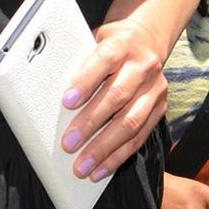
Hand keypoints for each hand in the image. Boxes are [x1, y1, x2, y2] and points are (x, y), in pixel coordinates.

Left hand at [61, 18, 166, 181]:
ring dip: (104, 148)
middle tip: (68, 144)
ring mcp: (154, 88)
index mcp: (121, 44)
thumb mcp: (94, 39)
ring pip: (130, 122)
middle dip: (90, 123)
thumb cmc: (111, 44)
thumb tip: (47, 91)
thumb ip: (79, 60)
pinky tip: (102, 169)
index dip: (85, 82)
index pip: (103, 61)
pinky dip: (119, 156)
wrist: (148, 40)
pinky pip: (140, 136)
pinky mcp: (160, 108)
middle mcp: (142, 65)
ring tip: (83, 166)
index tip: (67, 102)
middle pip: (116, 97)